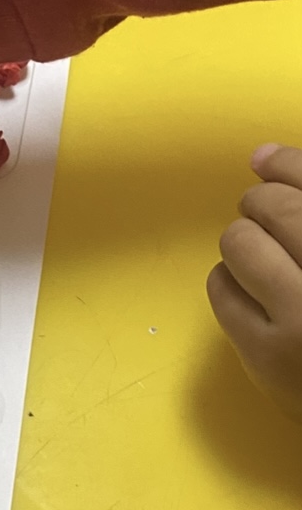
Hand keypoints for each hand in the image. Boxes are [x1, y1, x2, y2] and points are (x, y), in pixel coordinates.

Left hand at [208, 144, 301, 419]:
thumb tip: (261, 155)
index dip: (288, 162)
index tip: (267, 160)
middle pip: (277, 208)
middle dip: (261, 204)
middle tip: (262, 214)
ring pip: (240, 242)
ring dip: (244, 241)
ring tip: (262, 259)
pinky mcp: (267, 354)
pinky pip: (220, 288)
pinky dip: (229, 281)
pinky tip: (252, 293)